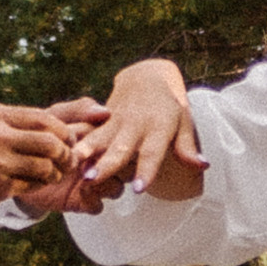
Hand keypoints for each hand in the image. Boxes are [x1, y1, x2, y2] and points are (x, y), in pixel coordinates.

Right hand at [0, 103, 86, 219]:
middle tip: (68, 159)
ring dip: (55, 172)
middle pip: (50, 142)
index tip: (67, 139)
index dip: (62, 130)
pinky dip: (39, 185)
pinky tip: (37, 184)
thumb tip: (47, 123)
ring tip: (54, 174)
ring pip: (45, 166)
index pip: (42, 118)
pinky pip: (31, 185)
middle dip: (65, 152)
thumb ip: (7, 121)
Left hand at [10, 98, 111, 220]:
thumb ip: (78, 110)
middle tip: (94, 161)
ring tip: (87, 178)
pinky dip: (93, 201)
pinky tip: (81, 192)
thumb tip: (106, 112)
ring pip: (117, 188)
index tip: (91, 139)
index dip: (110, 141)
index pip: (120, 141)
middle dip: (113, 165)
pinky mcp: (81, 201)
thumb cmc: (39, 132)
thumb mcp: (56, 116)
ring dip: (106, 184)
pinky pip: (98, 206)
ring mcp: (93, 182)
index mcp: (101, 139)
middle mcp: (102, 161)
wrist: (16, 160)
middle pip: (126, 167)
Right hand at [76, 59, 207, 201]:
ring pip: (99, 137)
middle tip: (93, 179)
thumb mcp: (183, 122)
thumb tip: (204, 165)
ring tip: (72, 164)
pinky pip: (87, 130)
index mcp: (158, 127)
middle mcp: (135, 124)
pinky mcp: (102, 118)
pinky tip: (62, 151)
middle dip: (107, 164)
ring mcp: (116, 120)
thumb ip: (187, 147)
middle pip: (120, 148)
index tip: (139, 189)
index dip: (146, 171)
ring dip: (85, 152)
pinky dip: (75, 141)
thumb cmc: (169, 106)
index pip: (152, 153)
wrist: (147, 76)